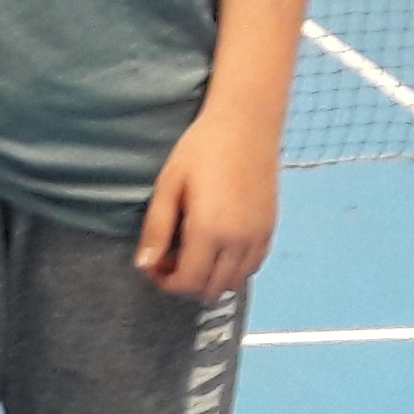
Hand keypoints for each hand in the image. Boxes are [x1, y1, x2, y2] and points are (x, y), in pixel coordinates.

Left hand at [137, 106, 276, 297]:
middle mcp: (238, 240)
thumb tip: (144, 264)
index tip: (153, 265)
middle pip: (211, 289)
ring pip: (234, 282)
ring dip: (210, 278)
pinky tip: (217, 247)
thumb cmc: (203, 148)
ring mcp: (258, 236)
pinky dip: (233, 268)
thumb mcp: (169, 185)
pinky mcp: (270, 228)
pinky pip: (252, 266)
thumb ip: (156, 229)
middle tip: (169, 260)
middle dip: (185, 283)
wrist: (246, 124)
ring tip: (193, 253)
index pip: (187, 282)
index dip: (165, 282)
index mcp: (209, 230)